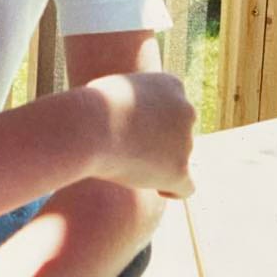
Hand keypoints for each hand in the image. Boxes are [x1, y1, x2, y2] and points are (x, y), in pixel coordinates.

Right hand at [86, 72, 195, 197]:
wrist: (89, 126)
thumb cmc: (92, 107)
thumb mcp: (114, 92)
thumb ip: (133, 103)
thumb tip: (132, 121)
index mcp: (172, 85)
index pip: (175, 109)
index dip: (158, 123)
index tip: (138, 132)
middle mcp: (186, 110)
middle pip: (180, 134)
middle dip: (162, 144)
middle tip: (133, 152)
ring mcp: (186, 141)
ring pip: (178, 160)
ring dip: (160, 165)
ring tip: (127, 166)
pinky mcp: (179, 169)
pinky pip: (187, 187)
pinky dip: (174, 189)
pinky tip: (158, 190)